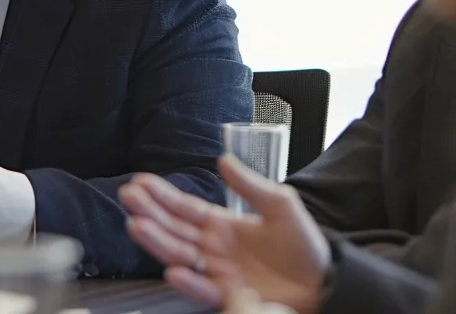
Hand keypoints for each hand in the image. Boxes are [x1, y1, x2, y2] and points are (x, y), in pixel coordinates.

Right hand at [120, 157, 327, 313]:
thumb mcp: (280, 205)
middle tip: (129, 197)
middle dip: (150, 213)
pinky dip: (188, 282)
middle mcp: (213, 247)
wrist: (326, 281)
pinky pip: (204, 289)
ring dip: (158, 242)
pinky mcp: (229, 295)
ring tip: (138, 226)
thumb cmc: (303, 245)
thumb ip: (250, 185)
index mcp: (222, 224)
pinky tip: (173, 270)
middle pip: (174, 229)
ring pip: (180, 256)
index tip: (139, 182)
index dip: (162, 195)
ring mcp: (218, 271)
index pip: (184, 207)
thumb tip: (223, 159)